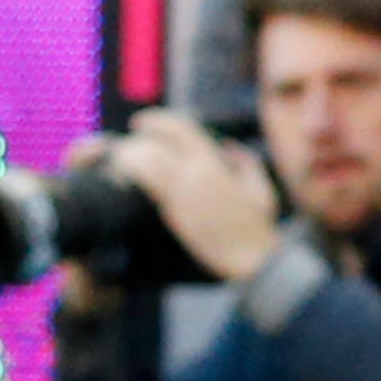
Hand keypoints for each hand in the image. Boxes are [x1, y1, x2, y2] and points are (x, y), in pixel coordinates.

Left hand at [110, 108, 284, 282]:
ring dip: (129, 159)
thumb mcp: (261, 190)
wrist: (252, 260)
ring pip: (145, 163)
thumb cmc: (259, 228)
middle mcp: (195, 171)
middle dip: (136, 139)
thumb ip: (247, 164)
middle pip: (156, 142)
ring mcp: (182, 192)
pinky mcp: (174, 213)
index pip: (179, 128)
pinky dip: (133, 179)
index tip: (141, 123)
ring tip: (119, 163)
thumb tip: (230, 147)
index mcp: (214, 162)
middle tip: (122, 144)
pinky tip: (124, 182)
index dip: (156, 120)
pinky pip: (147, 187)